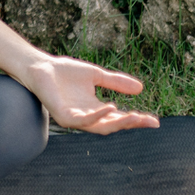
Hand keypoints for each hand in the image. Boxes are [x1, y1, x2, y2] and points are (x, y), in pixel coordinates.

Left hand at [23, 54, 159, 134]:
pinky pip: (83, 121)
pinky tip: (110, 108)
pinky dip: (97, 116)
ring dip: (119, 123)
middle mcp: (86, 117)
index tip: (154, 121)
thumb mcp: (95, 75)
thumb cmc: (64, 71)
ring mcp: (75, 119)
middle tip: (150, 121)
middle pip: (113, 126)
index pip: (118, 118)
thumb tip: (141, 88)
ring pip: (101, 127)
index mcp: (95, 109)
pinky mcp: (63, 117)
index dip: (136, 120)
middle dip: (132, 124)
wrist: (40, 66)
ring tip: (136, 116)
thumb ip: (115, 82)